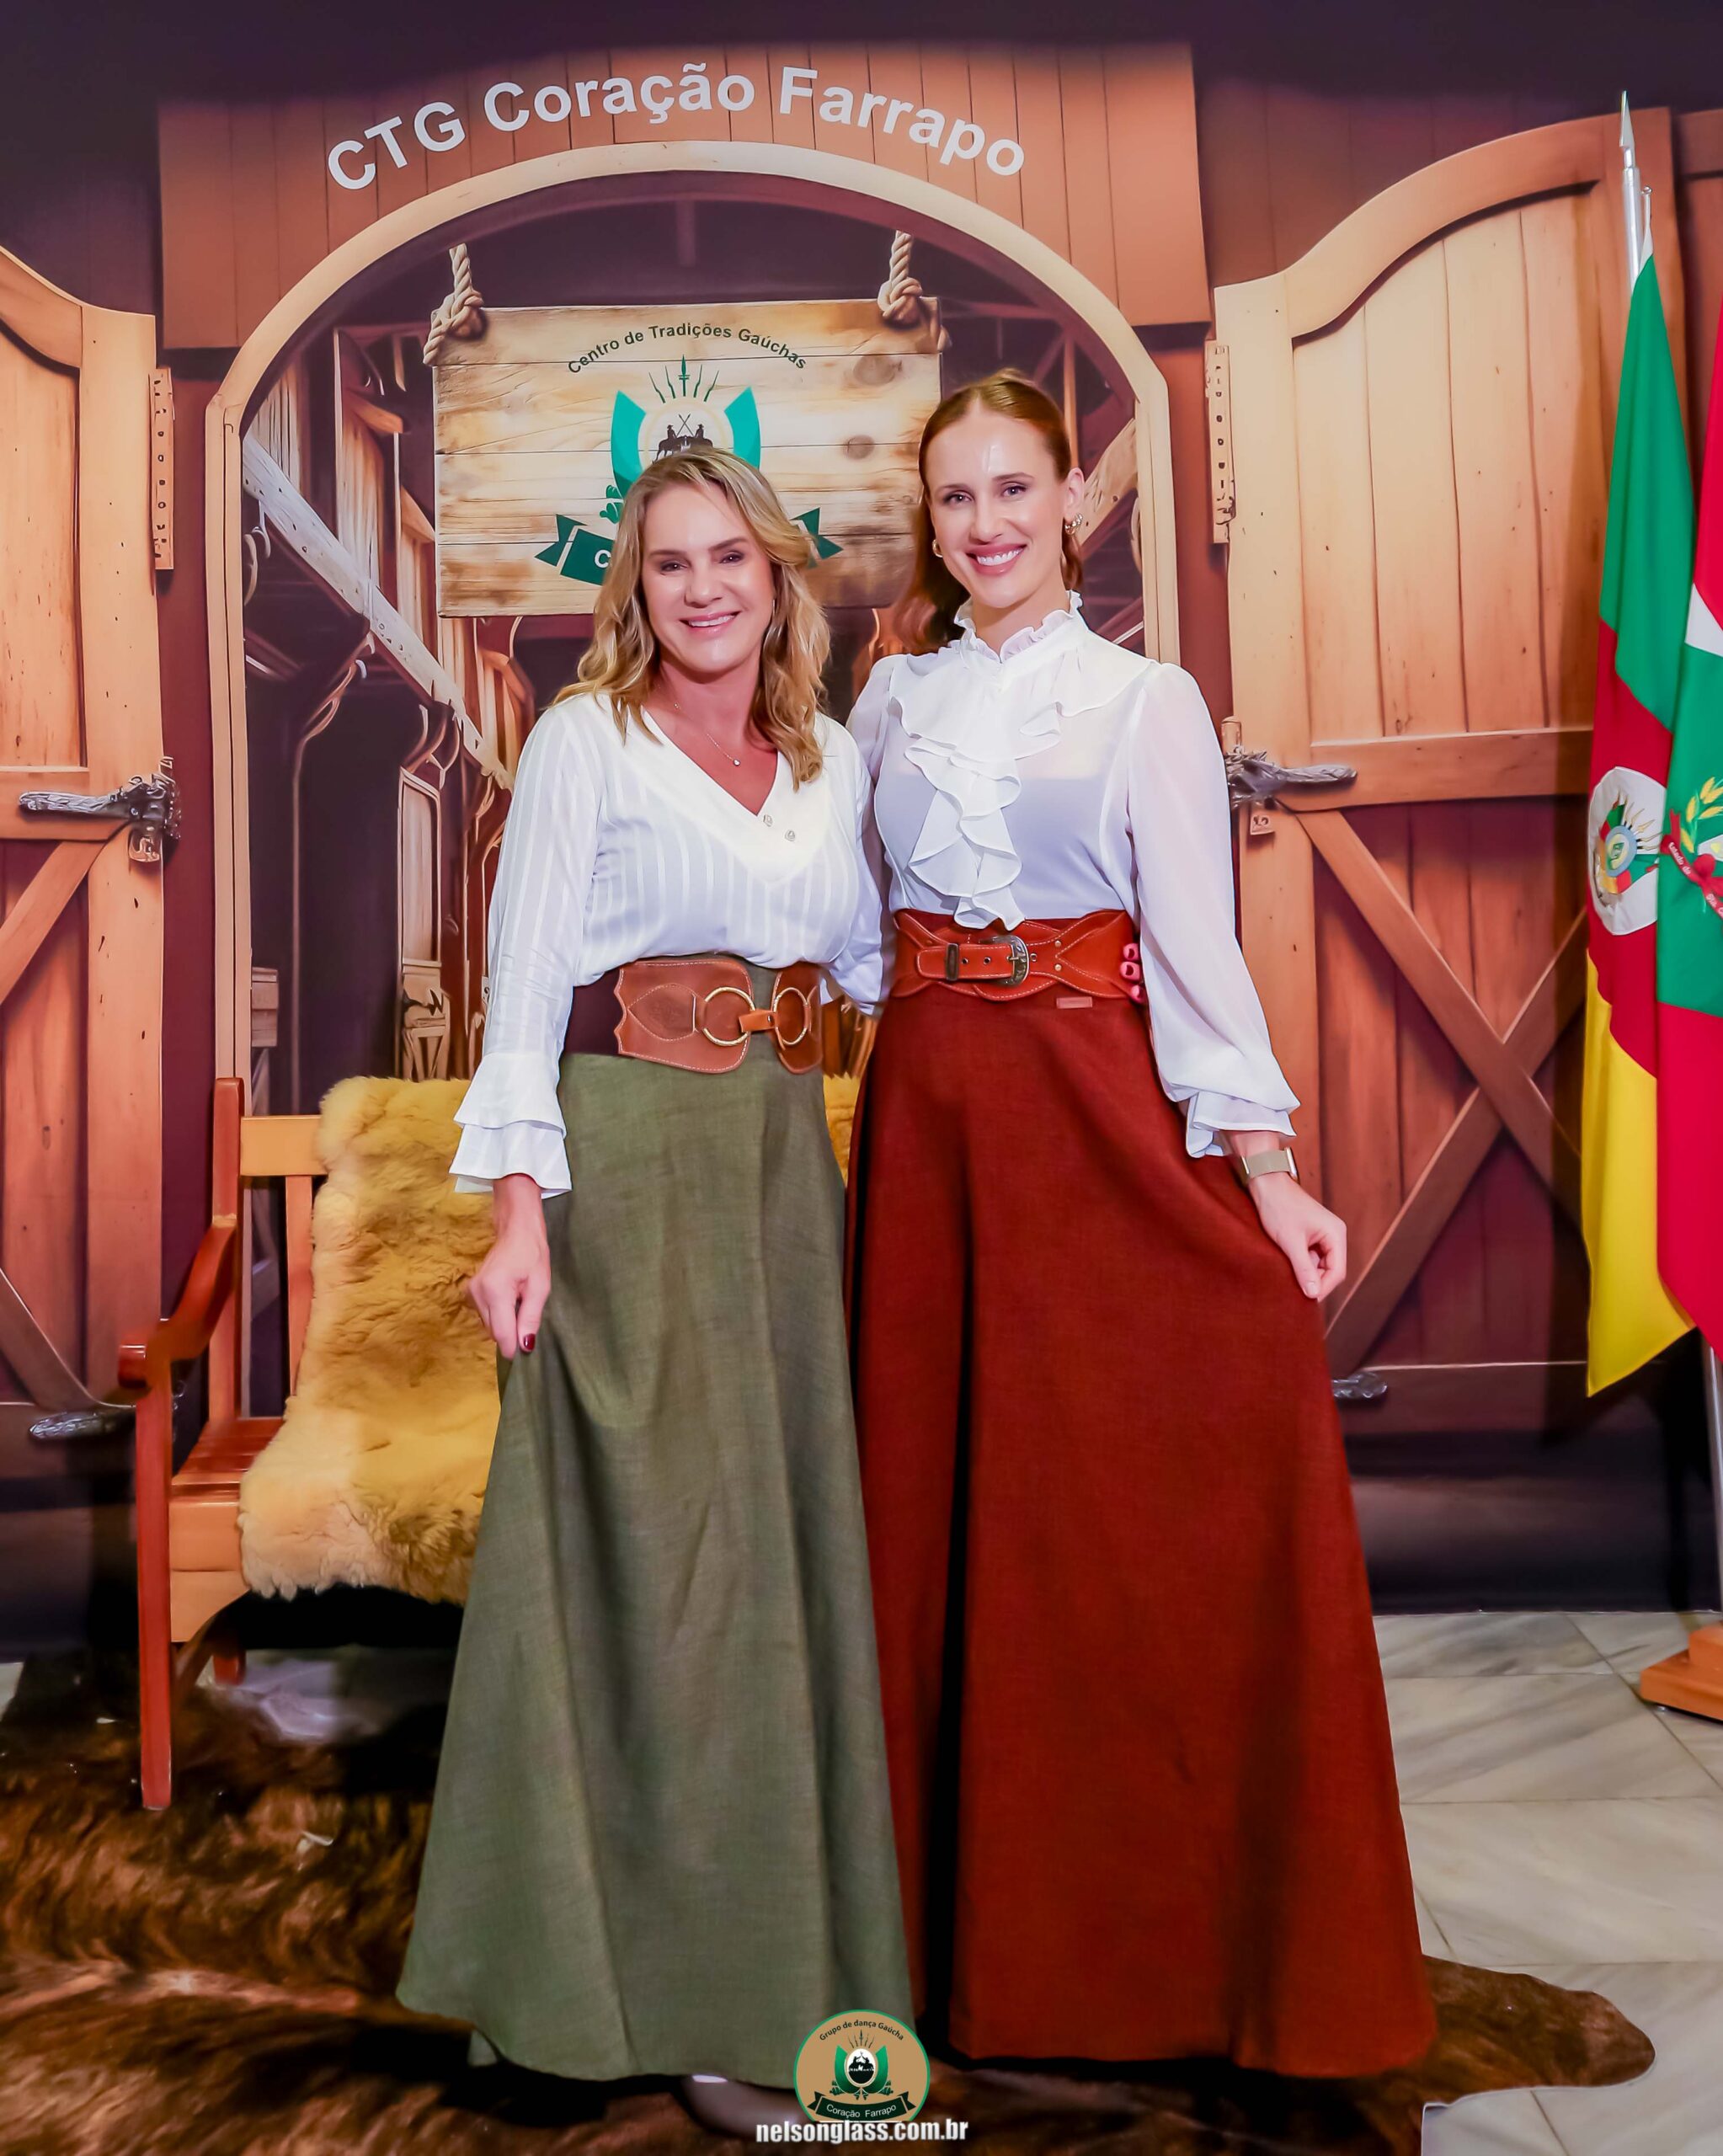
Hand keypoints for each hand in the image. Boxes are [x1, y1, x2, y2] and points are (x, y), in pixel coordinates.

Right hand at [469, 1173, 550, 1357]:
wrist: (516, 1229)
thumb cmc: (532, 1253)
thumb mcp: (540, 1286)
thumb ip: (530, 1317)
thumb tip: (525, 1346)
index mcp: (494, 1291)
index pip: (501, 1333)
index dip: (514, 1347)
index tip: (527, 1353)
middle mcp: (477, 1294)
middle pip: (494, 1332)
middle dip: (512, 1333)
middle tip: (529, 1317)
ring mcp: (471, 1293)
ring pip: (489, 1325)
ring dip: (506, 1323)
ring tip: (521, 1302)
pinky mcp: (471, 1292)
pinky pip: (486, 1315)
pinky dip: (500, 1314)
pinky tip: (511, 1300)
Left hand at [1245, 1172, 1346, 1301]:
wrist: (1265, 1184)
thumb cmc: (1279, 1207)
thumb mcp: (1290, 1242)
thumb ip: (1303, 1269)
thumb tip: (1313, 1294)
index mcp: (1336, 1234)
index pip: (1337, 1272)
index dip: (1323, 1288)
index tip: (1305, 1300)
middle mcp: (1334, 1235)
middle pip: (1330, 1270)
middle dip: (1314, 1282)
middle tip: (1295, 1294)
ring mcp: (1322, 1235)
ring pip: (1319, 1265)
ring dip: (1306, 1274)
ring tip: (1288, 1280)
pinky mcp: (1310, 1235)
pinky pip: (1310, 1257)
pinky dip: (1300, 1265)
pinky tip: (1286, 1269)